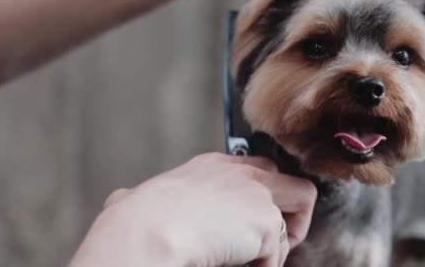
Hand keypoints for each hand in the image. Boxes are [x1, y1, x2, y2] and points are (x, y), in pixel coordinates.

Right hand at [70, 153, 316, 266]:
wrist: (144, 235)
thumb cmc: (132, 223)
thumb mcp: (133, 198)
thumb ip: (138, 196)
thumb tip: (121, 200)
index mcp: (210, 166)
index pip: (254, 169)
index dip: (257, 197)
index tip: (246, 222)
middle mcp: (239, 172)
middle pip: (287, 179)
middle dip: (287, 210)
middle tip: (268, 240)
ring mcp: (257, 192)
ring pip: (303, 200)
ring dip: (285, 236)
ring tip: (257, 258)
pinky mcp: (267, 220)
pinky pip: (281, 249)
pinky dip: (265, 265)